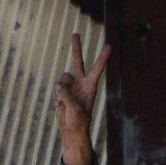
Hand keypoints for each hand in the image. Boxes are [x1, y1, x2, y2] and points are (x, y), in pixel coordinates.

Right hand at [54, 32, 110, 164]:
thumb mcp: (75, 109)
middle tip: (75, 33)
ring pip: (63, 77)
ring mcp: (71, 86)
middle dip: (75, 48)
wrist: (71, 130)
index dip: (103, 57)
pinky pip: (56, 87)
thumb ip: (67, 95)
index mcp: (90, 87)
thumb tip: (59, 85)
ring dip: (61, 89)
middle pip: (78, 62)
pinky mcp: (62, 91)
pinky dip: (56, 96)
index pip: (97, 69)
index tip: (109, 46)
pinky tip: (60, 105)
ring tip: (64, 102)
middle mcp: (81, 83)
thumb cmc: (79, 121)